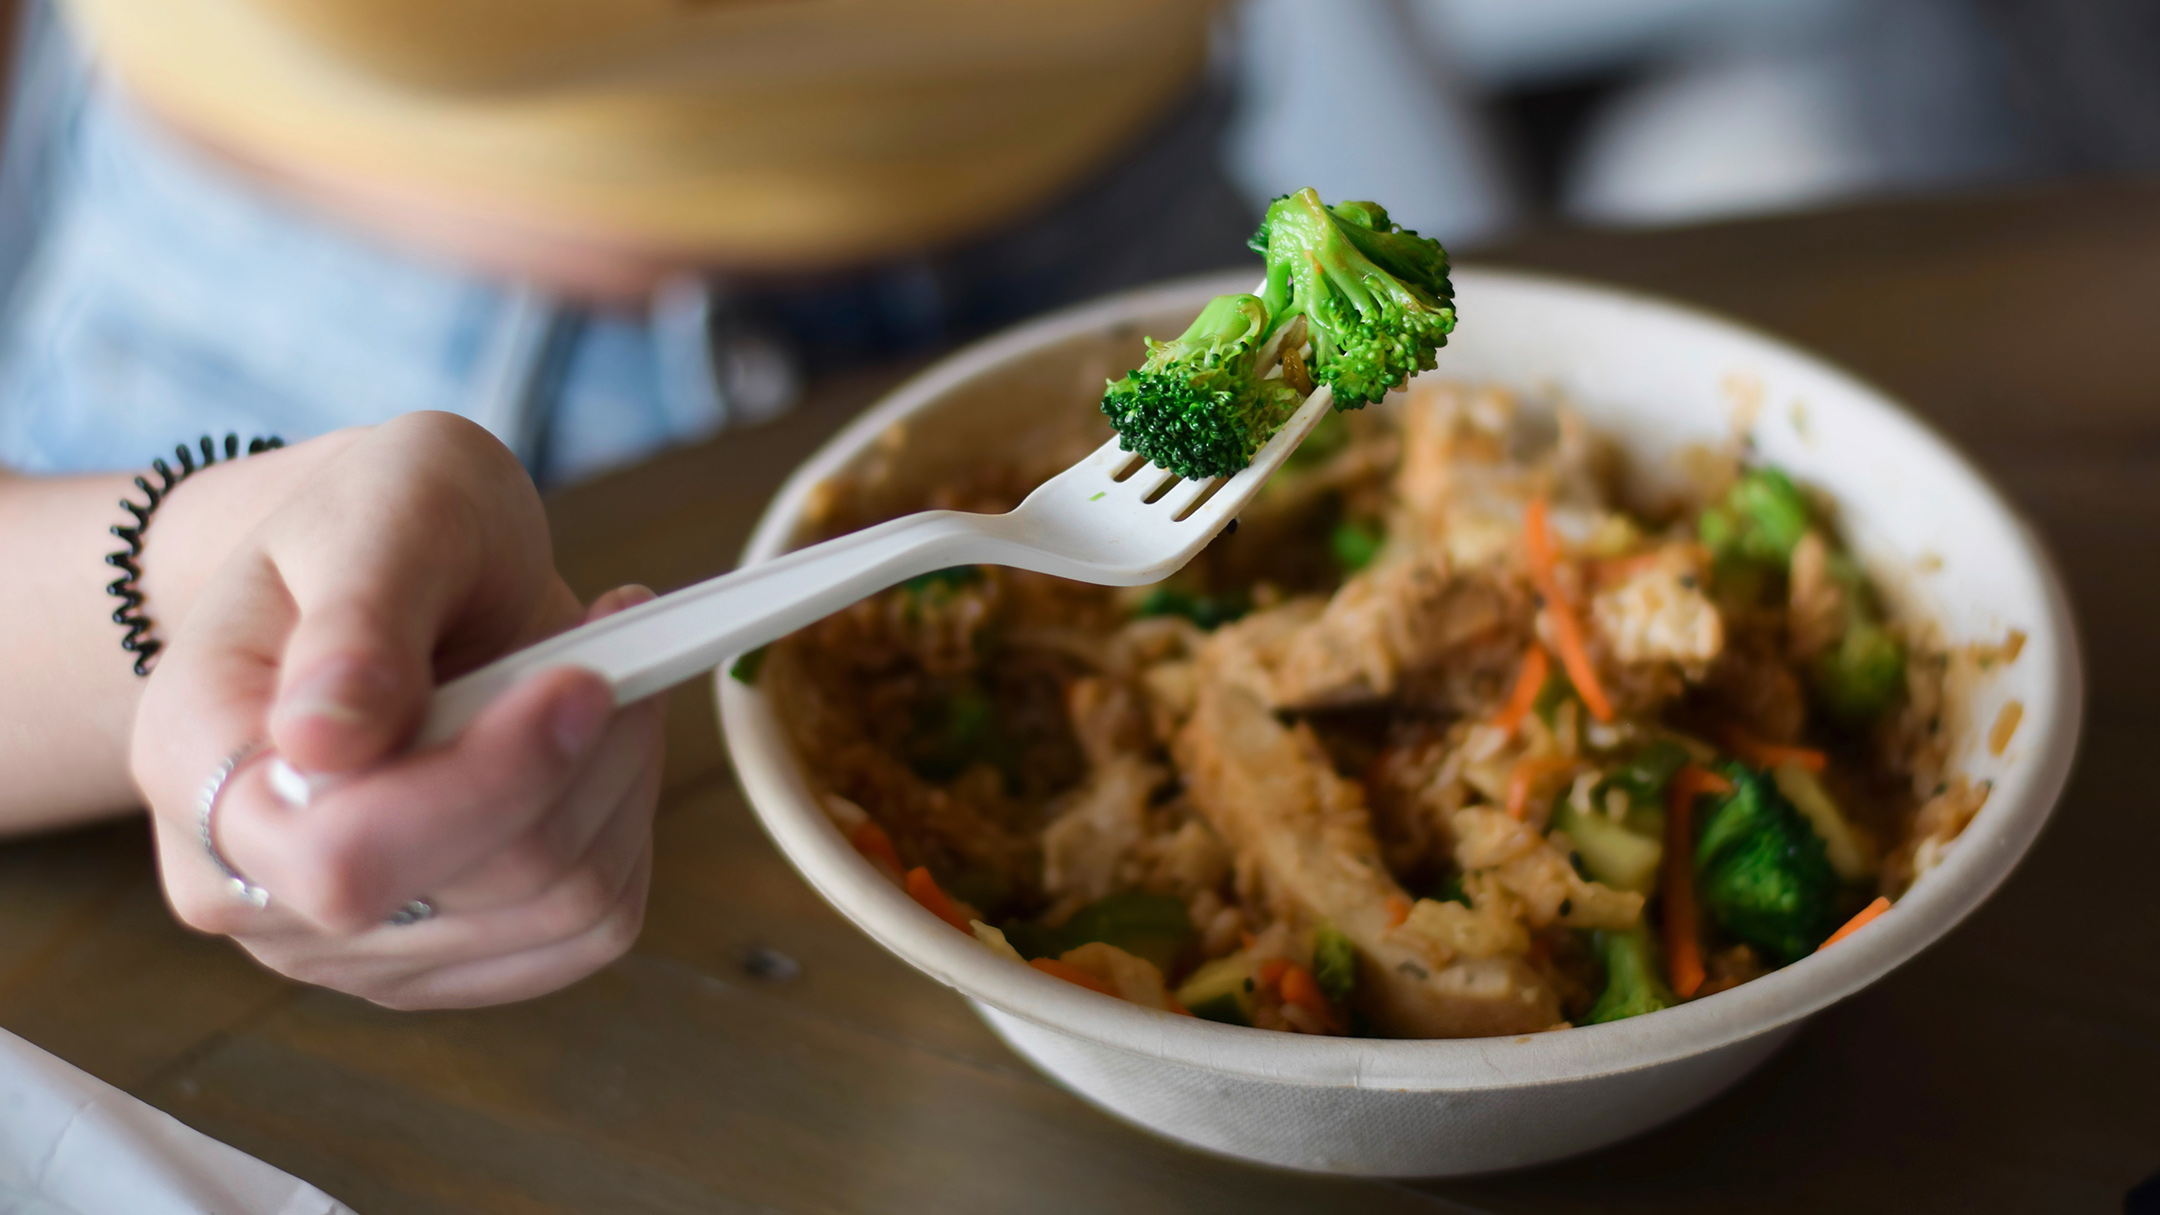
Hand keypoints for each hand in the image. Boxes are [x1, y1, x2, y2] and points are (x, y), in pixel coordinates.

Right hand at [129, 413, 666, 1008]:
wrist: (381, 574)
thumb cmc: (368, 526)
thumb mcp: (374, 513)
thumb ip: (355, 619)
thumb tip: (324, 741)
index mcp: (199, 767)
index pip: (345, 854)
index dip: (487, 781)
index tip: (580, 679)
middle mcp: (254, 886)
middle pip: (476, 889)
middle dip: (579, 758)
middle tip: (612, 641)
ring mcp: (349, 942)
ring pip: (557, 910)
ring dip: (618, 777)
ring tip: (604, 670)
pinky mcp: (450, 955)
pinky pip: (587, 929)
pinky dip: (626, 821)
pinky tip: (601, 738)